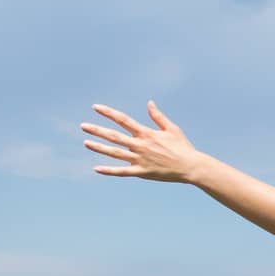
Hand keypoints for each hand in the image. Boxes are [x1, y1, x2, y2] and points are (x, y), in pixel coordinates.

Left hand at [81, 101, 201, 182]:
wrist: (191, 167)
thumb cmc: (183, 147)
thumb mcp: (172, 128)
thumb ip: (158, 116)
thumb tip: (149, 103)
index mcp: (146, 133)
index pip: (123, 120)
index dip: (108, 113)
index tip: (96, 107)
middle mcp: (140, 145)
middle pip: (114, 136)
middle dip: (97, 130)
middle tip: (83, 126)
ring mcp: (140, 160)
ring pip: (115, 153)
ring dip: (99, 148)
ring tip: (86, 143)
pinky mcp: (142, 172)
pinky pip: (122, 172)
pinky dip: (109, 171)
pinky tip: (97, 168)